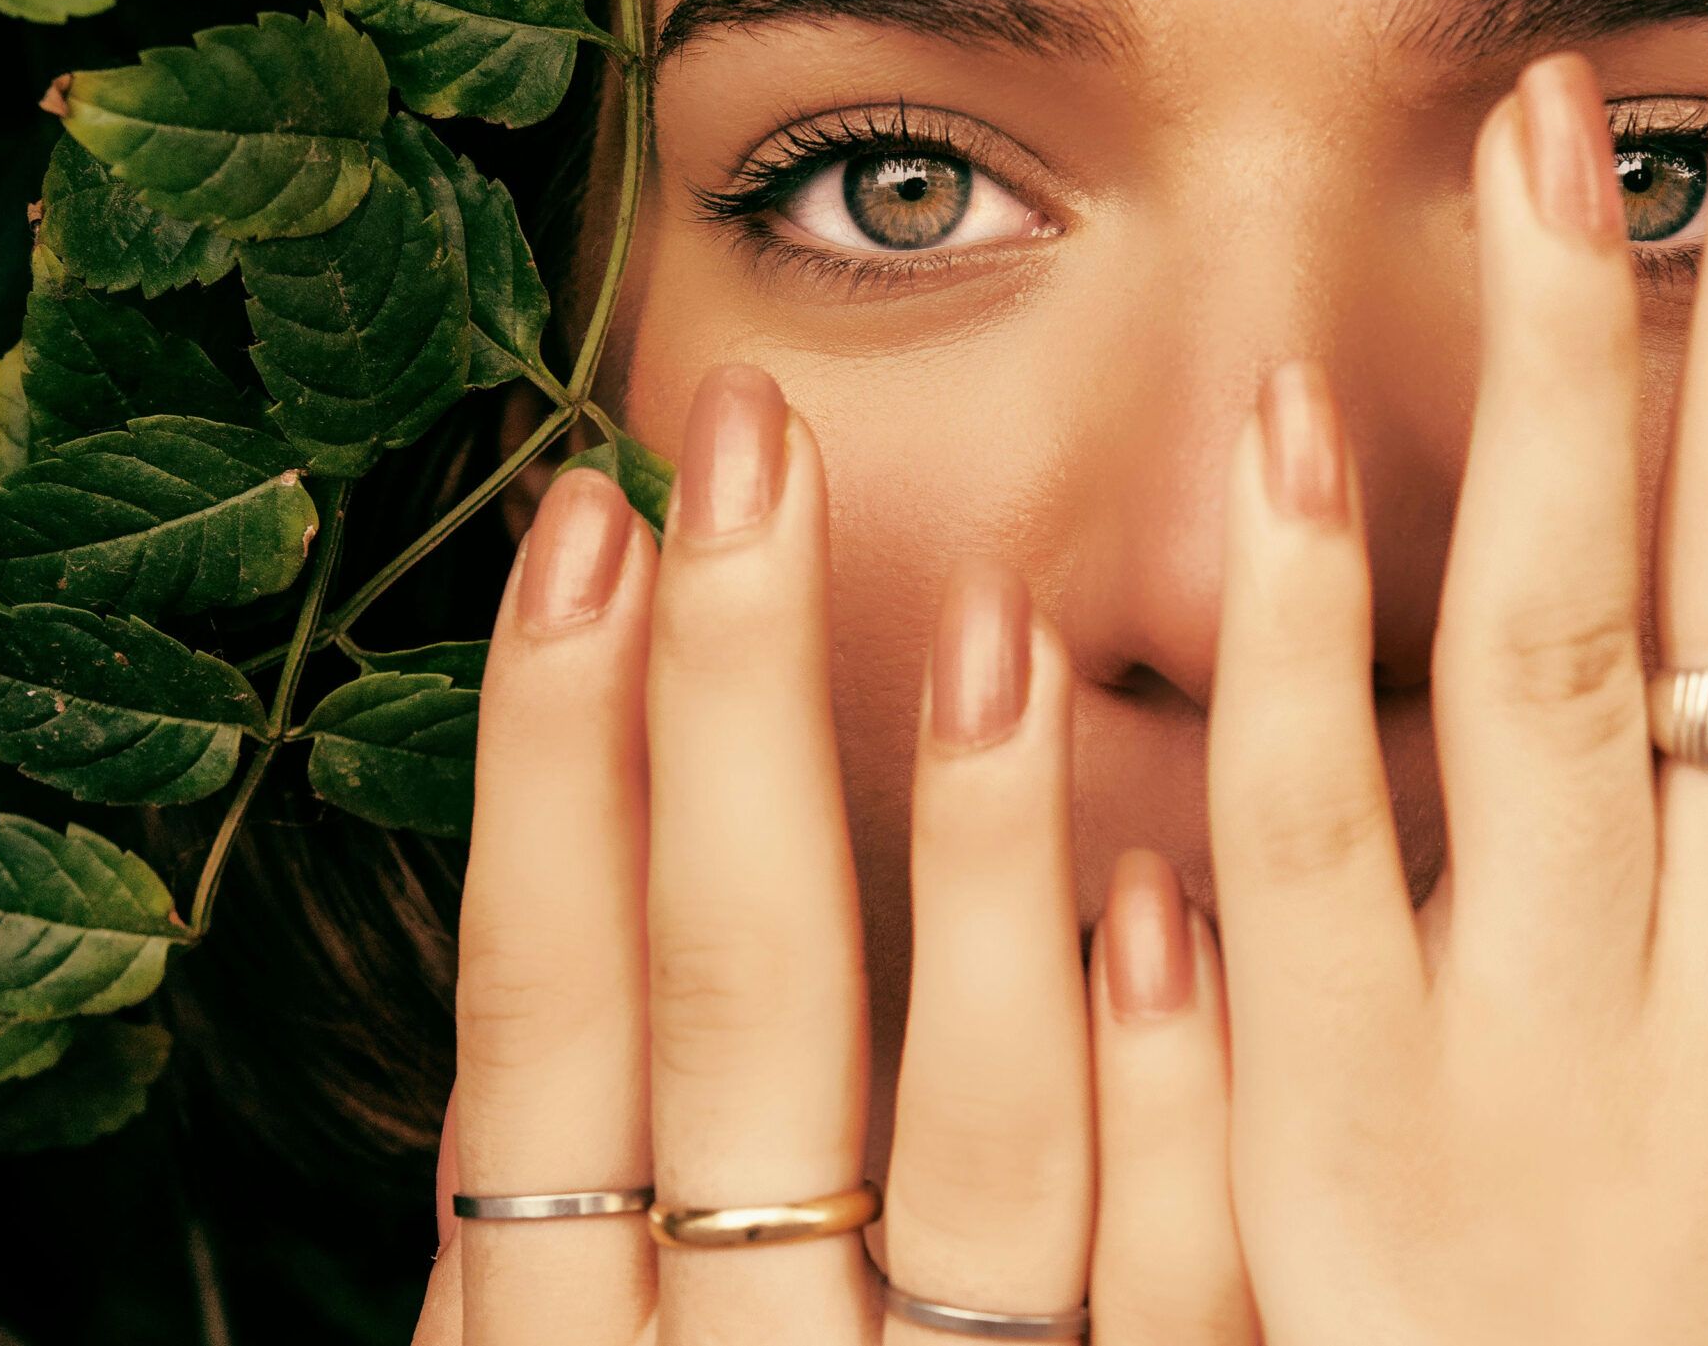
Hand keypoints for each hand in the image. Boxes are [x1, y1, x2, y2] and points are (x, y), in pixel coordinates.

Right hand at [410, 377, 1254, 1341]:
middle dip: (733, 707)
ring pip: (978, 1145)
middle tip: (753, 447)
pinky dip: (1165, 1112)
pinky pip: (1172, 1305)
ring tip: (995, 623)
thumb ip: (565, 1220)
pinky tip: (1164, 914)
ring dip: (982, 864)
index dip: (551, 763)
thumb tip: (535, 944)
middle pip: (737, 1010)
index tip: (587, 519)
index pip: (542, 1019)